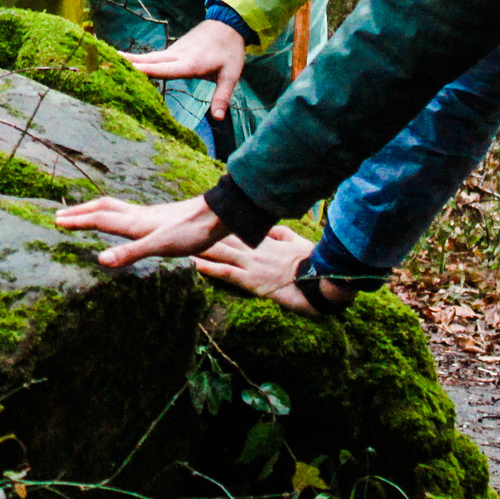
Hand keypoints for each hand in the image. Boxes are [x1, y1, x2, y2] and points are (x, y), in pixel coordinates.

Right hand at [53, 194, 225, 268]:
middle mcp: (138, 215)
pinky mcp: (158, 217)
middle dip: (80, 211)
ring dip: (94, 209)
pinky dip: (112, 213)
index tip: (56, 221)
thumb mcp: (161, 247)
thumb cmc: (191, 232)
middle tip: (60, 215)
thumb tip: (100, 259)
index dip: (77, 221)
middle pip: (102, 208)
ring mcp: (148, 214)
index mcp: (134, 222)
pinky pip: (126, 212)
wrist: (216, 216)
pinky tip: (121, 221)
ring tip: (83, 213)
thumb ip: (131, 253)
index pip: (99, 219)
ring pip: (114, 208)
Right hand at [120, 18, 248, 120]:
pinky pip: (155, 56)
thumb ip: (222, 96)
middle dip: (128, 63)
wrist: (228, 23)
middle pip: (150, 60)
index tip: (126, 70)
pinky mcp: (175, 49)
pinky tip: (129, 62)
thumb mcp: (231, 75)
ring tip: (108, 60)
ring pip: (150, 57)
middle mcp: (178, 55)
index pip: (164, 69)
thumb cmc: (230, 51)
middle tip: (105, 62)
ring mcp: (175, 50)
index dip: (145, 70)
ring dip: (131, 60)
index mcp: (190, 63)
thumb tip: (218, 118)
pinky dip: (140, 59)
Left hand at [191, 226, 348, 314]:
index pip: (236, 230)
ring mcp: (251, 265)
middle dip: (200, 234)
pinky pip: (227, 274)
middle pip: (221, 239)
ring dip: (198, 249)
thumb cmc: (313, 263)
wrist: (323, 280)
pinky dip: (210, 269)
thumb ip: (279, 234)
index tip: (199, 216)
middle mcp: (254, 251)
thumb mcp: (295, 243)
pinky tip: (194, 265)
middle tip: (177, 226)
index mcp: (264, 242)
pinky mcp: (252, 282)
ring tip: (177, 244)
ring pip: (219, 254)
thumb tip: (267, 228)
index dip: (217, 224)